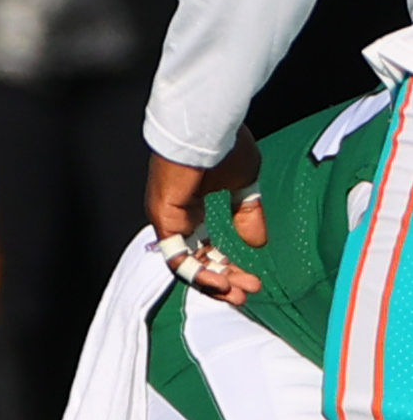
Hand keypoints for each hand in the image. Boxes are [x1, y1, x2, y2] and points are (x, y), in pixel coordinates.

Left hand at [145, 129, 260, 302]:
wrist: (208, 127)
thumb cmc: (225, 146)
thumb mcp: (244, 186)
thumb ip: (248, 216)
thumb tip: (255, 244)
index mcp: (194, 209)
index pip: (208, 248)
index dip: (229, 266)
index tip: (252, 278)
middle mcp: (177, 217)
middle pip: (198, 261)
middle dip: (224, 279)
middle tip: (246, 291)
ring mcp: (168, 219)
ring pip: (187, 264)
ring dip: (213, 282)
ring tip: (237, 293)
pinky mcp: (164, 218)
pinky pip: (177, 255)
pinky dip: (198, 273)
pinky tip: (220, 281)